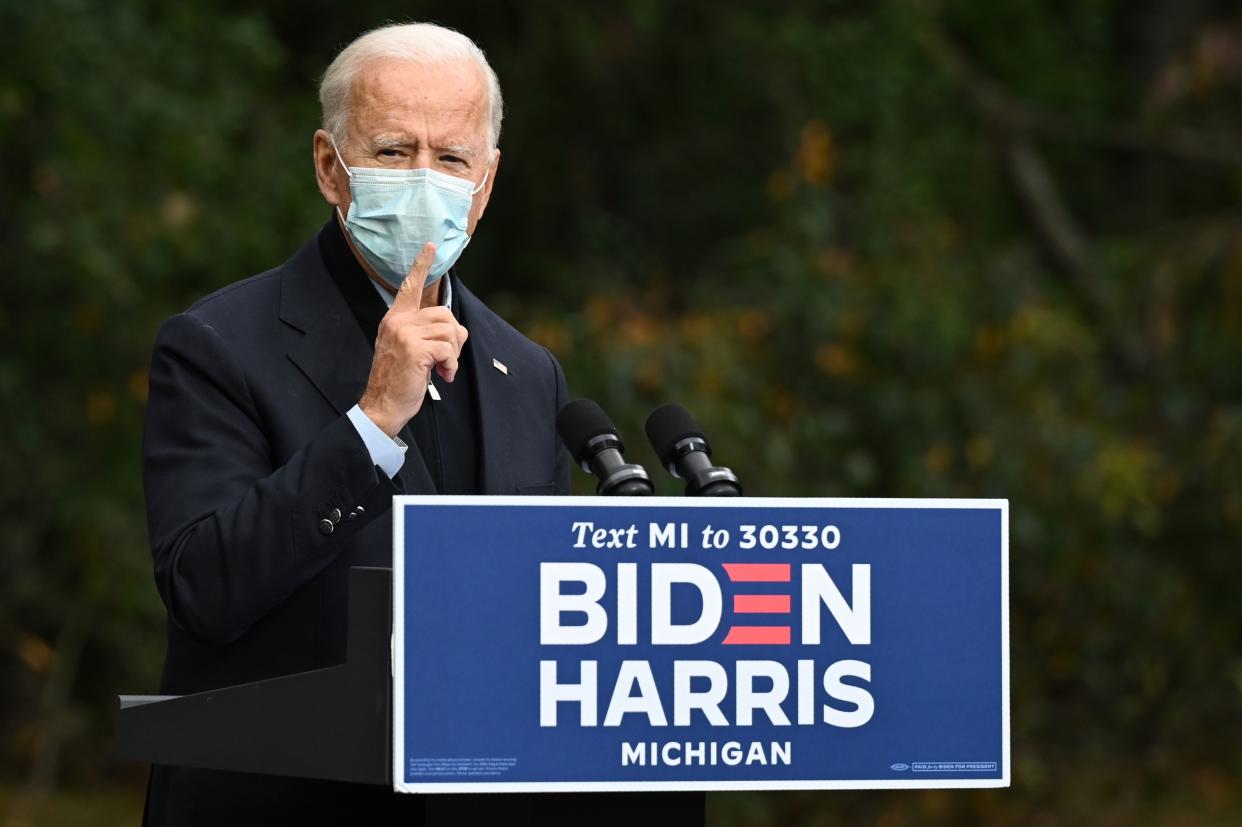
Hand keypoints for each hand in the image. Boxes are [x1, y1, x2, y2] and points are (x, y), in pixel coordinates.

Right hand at [357, 243, 468, 436]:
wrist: (383, 405)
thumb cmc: (399, 380)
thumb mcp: (412, 350)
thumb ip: (430, 333)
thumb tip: (460, 330)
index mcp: (395, 319)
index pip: (410, 287)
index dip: (421, 265)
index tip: (431, 245)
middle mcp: (398, 321)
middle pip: (445, 315)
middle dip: (454, 339)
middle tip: (446, 359)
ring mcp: (405, 334)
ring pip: (449, 332)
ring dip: (453, 355)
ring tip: (442, 369)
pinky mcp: (414, 349)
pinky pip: (448, 349)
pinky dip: (450, 365)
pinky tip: (441, 376)